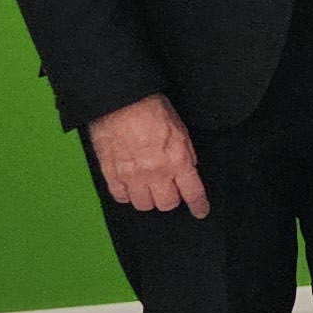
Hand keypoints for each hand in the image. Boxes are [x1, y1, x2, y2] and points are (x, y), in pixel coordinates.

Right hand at [84, 95, 207, 218]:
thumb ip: (186, 154)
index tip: (201, 210)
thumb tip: (189, 169)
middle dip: (172, 199)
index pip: (192, 193)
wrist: (120, 101)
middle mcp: (155, 172)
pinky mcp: (111, 173)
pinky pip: (120, 196)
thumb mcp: (181, 130)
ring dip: (149, 199)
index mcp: (177, 160)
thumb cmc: (151, 109)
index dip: (199, 205)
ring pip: (143, 204)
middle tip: (171, 190)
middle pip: (166, 204)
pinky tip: (131, 186)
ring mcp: (131, 175)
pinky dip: (127, 195)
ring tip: (150, 188)